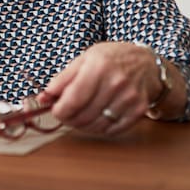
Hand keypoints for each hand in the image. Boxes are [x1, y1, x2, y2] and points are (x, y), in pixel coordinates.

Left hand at [42, 41, 180, 135]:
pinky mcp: (138, 111)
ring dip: (83, 126)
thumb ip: (62, 79)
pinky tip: (96, 118)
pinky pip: (112, 130)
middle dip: (69, 119)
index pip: (73, 100)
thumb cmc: (111, 59)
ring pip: (97, 126)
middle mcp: (116, 83)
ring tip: (79, 116)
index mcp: (98, 67)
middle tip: (65, 114)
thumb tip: (43, 98)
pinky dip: (100, 129)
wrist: (146, 63)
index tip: (55, 110)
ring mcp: (129, 98)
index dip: (60, 110)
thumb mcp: (84, 59)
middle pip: (84, 116)